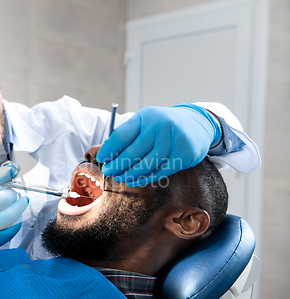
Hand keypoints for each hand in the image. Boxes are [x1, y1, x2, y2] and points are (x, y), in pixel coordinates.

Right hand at [0, 154, 28, 275]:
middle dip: (13, 194)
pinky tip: (15, 218)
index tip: (14, 169)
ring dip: (20, 207)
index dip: (6, 173)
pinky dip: (17, 221)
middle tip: (13, 194)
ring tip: (21, 203)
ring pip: (13, 213)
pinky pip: (12, 229)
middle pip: (6, 197)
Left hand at [96, 104, 221, 186]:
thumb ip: (129, 134)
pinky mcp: (184, 155)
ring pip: (146, 164)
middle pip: (132, 152)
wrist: (197, 124)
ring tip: (120, 178)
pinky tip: (134, 181)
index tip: (101, 159)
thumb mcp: (146, 121)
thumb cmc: (163, 125)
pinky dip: (145, 178)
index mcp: (146, 117)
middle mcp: (160, 127)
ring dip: (130, 174)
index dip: (109, 150)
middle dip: (117, 165)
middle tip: (108, 172)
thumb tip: (107, 154)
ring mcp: (173, 141)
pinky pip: (160, 171)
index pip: (122, 135)